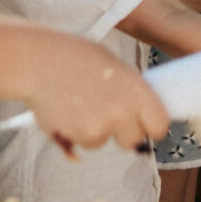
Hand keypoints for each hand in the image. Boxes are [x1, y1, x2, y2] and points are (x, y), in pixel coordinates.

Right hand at [2, 30, 171, 154]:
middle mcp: (123, 113)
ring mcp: (99, 127)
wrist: (41, 62)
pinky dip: (74, 134)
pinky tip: (66, 113)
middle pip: (133, 141)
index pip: (159, 125)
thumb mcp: (115, 68)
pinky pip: (80, 143)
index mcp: (139, 92)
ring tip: (80, 106)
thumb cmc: (78, 58)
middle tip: (111, 119)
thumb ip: (128, 92)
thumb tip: (137, 117)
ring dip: (94, 131)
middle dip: (123, 134)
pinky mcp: (76, 137)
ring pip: (102, 142)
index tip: (147, 128)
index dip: (153, 128)